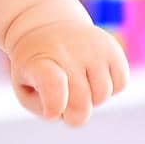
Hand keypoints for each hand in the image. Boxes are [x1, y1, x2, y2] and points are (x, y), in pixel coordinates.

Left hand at [7, 19, 127, 126]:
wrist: (50, 29)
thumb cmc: (36, 68)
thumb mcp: (24, 89)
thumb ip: (43, 107)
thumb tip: (74, 110)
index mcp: (37, 62)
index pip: (51, 82)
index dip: (55, 104)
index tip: (51, 112)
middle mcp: (67, 51)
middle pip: (81, 103)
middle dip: (73, 114)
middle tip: (63, 102)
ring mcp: (93, 49)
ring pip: (102, 95)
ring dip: (91, 100)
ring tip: (77, 85)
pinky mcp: (114, 49)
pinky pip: (120, 84)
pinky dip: (109, 89)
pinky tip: (93, 77)